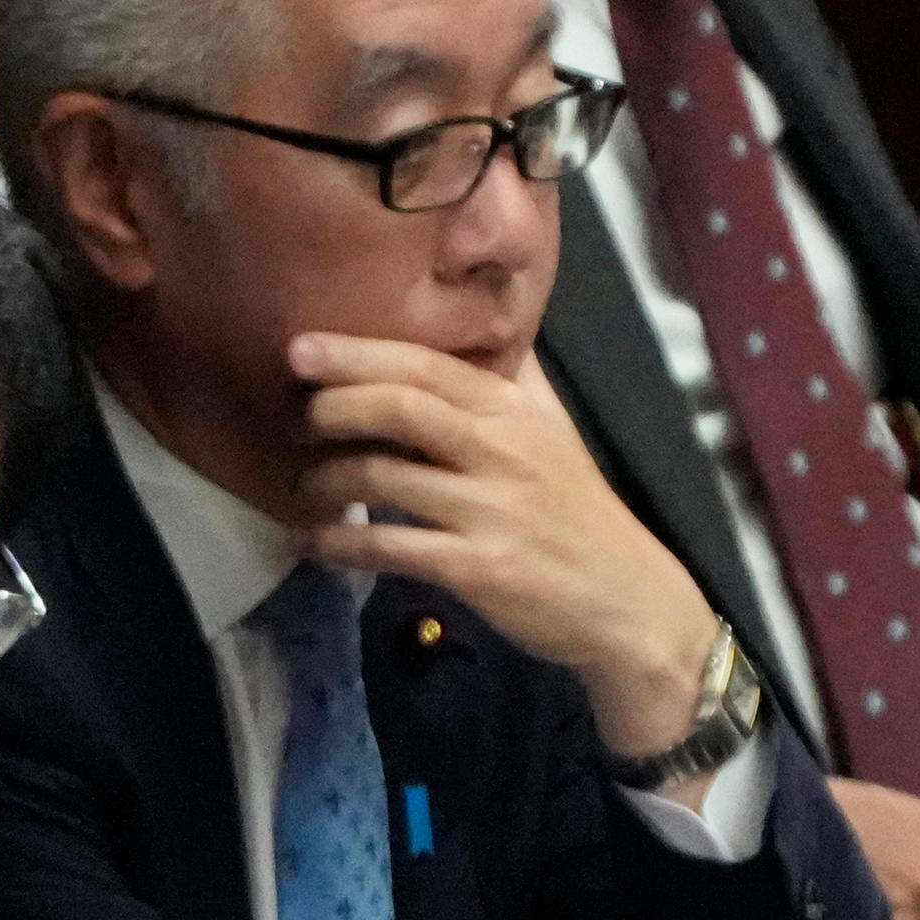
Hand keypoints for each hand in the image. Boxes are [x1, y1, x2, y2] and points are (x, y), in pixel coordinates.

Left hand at [285, 334, 722, 767]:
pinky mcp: (479, 567)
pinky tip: (311, 542)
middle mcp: (504, 449)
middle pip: (403, 407)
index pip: (428, 365)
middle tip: (290, 420)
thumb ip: (514, 380)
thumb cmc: (577, 514)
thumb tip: (489, 318)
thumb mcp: (554, 432)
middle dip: (334, 406)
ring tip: (298, 485)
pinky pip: (392, 547)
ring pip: (387, 476)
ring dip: (327, 478)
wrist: (628, 601)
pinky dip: (342, 543)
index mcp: (516, 411)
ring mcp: (492, 509)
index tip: (302, 348)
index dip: (359, 354)